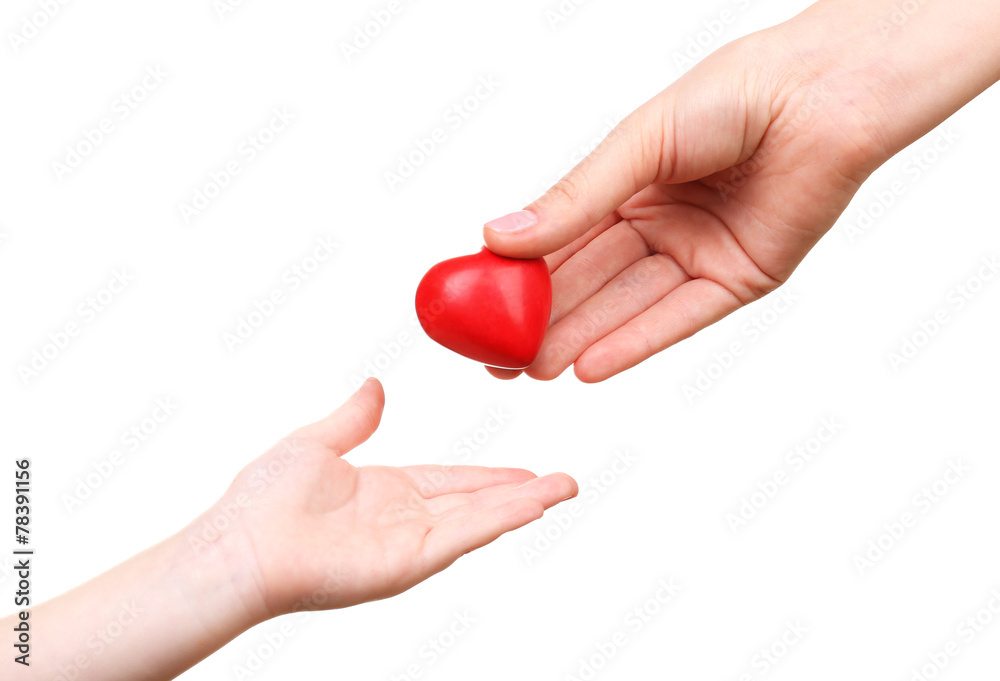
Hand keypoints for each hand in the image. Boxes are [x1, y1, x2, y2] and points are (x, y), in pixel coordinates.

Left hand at [192, 378, 576, 619]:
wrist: (241, 544)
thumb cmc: (263, 499)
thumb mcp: (316, 442)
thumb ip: (354, 418)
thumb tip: (374, 385)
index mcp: (384, 490)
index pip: (452, 481)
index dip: (489, 476)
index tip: (525, 470)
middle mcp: (402, 520)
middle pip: (476, 502)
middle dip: (522, 492)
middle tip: (564, 482)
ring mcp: (407, 543)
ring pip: (478, 520)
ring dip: (523, 505)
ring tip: (563, 489)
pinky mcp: (406, 562)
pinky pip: (461, 537)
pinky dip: (498, 520)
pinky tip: (530, 505)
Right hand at [482, 0, 999, 381]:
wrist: (823, 95)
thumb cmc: (733, 96)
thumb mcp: (637, 146)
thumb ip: (574, 199)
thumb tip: (497, 236)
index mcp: (628, 185)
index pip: (561, 239)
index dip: (517, 276)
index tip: (474, 306)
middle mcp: (659, 224)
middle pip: (589, 281)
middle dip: (542, 321)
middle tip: (495, 357)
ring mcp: (696, 254)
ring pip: (625, 305)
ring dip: (578, 340)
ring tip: (529, 371)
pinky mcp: (737, 280)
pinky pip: (678, 318)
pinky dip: (634, 342)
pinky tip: (589, 366)